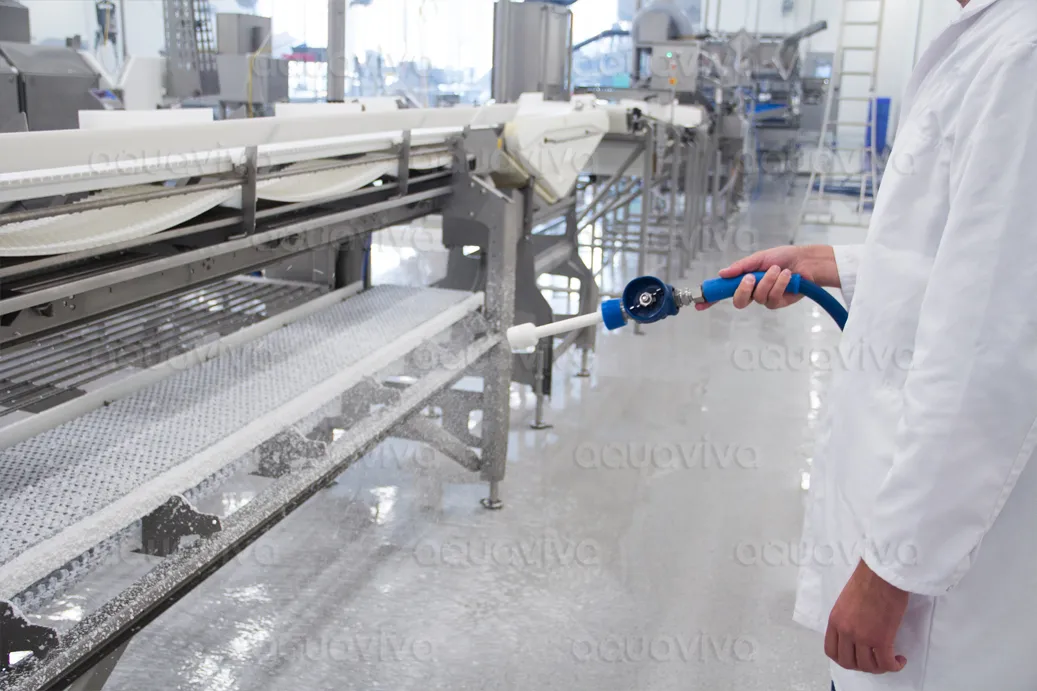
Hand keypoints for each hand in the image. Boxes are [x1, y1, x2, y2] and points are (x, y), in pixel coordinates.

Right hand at [696, 245, 839, 311]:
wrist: (805, 261)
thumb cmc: (783, 257)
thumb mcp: (758, 258)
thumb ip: (740, 267)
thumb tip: (721, 273)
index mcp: (745, 280)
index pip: (725, 292)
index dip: (712, 299)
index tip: (700, 303)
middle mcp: (753, 291)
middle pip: (739, 301)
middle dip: (743, 289)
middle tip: (751, 278)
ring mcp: (766, 298)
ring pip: (758, 297)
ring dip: (768, 281)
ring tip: (778, 269)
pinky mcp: (779, 303)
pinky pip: (773, 298)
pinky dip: (779, 284)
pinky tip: (788, 276)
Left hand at [825, 560, 908, 673]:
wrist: (882, 573)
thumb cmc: (869, 580)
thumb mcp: (847, 601)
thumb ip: (847, 618)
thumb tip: (856, 631)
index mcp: (835, 620)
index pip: (832, 651)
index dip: (845, 659)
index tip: (857, 657)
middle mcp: (845, 631)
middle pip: (848, 662)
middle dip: (862, 666)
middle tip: (875, 660)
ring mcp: (862, 636)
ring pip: (868, 666)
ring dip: (880, 667)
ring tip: (890, 659)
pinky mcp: (881, 639)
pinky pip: (886, 663)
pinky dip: (894, 666)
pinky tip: (900, 660)